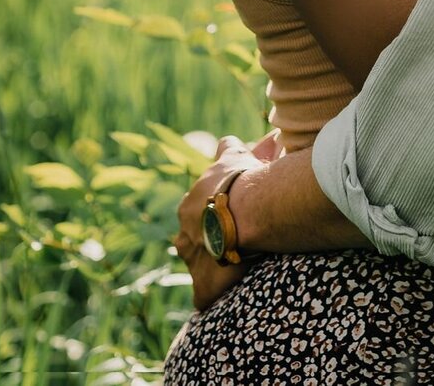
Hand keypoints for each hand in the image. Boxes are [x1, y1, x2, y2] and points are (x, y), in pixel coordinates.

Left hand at [174, 134, 265, 311]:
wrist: (248, 209)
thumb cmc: (243, 180)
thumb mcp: (235, 154)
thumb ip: (229, 147)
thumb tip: (242, 137)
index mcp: (189, 205)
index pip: (197, 209)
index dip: (213, 209)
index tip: (228, 211)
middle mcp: (184, 233)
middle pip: (193, 238)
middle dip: (209, 238)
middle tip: (236, 238)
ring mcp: (191, 261)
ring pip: (197, 265)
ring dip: (211, 264)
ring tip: (234, 265)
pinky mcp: (202, 285)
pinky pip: (204, 296)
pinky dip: (213, 295)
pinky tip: (228, 294)